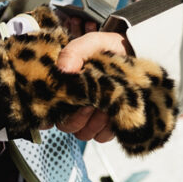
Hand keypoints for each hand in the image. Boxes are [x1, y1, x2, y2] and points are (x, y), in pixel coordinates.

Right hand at [55, 28, 125, 142]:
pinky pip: (101, 137)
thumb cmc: (109, 50)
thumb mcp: (92, 44)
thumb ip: (75, 52)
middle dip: (78, 116)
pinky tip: (115, 111)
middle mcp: (73, 107)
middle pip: (65, 126)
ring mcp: (90, 119)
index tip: (68, 99)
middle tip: (92, 100)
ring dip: (95, 121)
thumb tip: (63, 69)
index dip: (52, 112)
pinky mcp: (107, 127)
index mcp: (63, 89)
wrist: (135, 55)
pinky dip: (107, 127)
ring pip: (83, 134)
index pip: (46, 112)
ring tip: (107, 103)